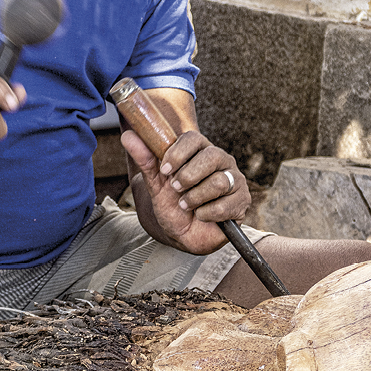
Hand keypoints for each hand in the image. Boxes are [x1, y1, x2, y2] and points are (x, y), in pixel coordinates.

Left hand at [121, 128, 250, 253]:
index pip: (194, 139)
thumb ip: (145, 160)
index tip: (164, 170)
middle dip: (188, 176)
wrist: (184, 234)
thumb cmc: (173, 204)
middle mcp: (221, 161)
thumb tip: (128, 136)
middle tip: (176, 189)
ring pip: (220, 182)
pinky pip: (226, 205)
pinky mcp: (242, 202)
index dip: (178, 153)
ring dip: (195, 198)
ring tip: (186, 205)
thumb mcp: (156, 183)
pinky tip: (201, 215)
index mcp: (200, 150)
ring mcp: (235, 180)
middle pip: (212, 156)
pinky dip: (207, 213)